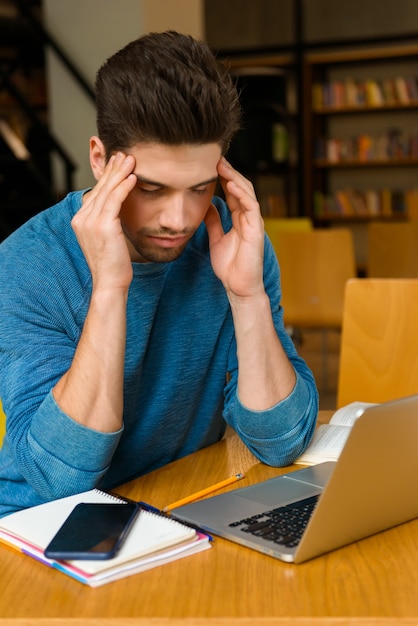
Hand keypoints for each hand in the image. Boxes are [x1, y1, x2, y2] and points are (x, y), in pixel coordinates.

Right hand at [71, 152, 136, 292]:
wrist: (110, 282)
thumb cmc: (113, 264)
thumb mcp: (106, 238)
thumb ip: (106, 221)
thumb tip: (116, 209)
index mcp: (80, 220)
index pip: (95, 193)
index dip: (106, 176)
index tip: (117, 163)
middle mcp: (81, 219)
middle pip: (100, 188)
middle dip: (112, 169)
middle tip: (124, 154)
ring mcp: (90, 222)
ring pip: (107, 191)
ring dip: (120, 173)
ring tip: (131, 160)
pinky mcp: (103, 225)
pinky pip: (115, 200)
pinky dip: (124, 186)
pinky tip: (133, 177)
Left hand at [204, 158, 264, 298]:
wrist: (238, 287)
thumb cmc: (230, 266)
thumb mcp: (216, 238)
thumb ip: (213, 222)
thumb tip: (205, 205)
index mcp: (240, 218)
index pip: (232, 191)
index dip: (223, 177)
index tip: (208, 164)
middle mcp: (248, 217)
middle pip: (240, 187)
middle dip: (228, 172)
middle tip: (214, 157)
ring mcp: (254, 222)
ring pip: (247, 193)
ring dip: (234, 177)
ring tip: (222, 165)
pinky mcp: (256, 230)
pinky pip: (251, 207)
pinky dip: (242, 194)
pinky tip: (231, 185)